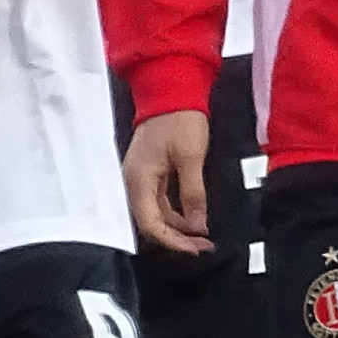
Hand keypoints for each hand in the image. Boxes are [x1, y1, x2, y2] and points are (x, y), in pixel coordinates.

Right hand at [123, 109, 213, 256]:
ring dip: (178, 227)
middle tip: (203, 247)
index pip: (150, 223)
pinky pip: (159, 201)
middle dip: (177, 238)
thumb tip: (197, 225)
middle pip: (151, 222)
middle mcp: (134, 181)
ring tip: (203, 236)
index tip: (195, 248)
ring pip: (156, 213)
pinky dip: (176, 212)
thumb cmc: (179, 119)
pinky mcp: (149, 172)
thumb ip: (192, 194)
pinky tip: (193, 218)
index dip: (172, 240)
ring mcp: (140, 177)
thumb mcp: (191, 158)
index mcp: (139, 179)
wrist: (171, 89)